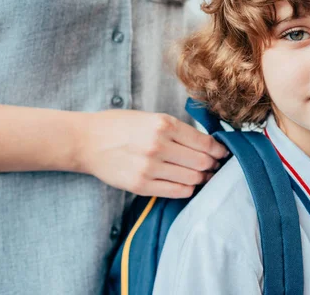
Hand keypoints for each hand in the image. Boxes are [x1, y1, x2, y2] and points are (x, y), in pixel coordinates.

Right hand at [74, 110, 228, 197]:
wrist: (86, 141)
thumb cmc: (119, 126)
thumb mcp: (151, 118)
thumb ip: (177, 130)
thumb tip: (207, 144)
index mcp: (164, 124)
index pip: (204, 142)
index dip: (218, 150)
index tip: (222, 153)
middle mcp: (158, 145)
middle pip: (202, 162)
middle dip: (213, 165)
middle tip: (215, 166)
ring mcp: (149, 167)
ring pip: (193, 179)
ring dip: (202, 179)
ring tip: (202, 175)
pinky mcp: (141, 185)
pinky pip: (177, 192)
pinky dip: (187, 189)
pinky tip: (186, 184)